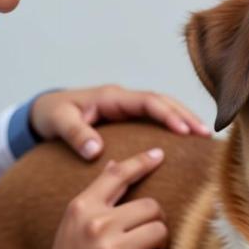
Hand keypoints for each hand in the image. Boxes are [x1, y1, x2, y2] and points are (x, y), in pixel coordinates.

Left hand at [29, 84, 209, 159]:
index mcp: (111, 97)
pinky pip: (156, 117)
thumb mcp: (58, 123)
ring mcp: (127, 106)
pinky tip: (187, 139)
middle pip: (163, 101)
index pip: (148, 102)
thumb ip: (75, 134)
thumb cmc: (51, 116)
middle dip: (186, 115)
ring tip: (204, 136)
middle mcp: (123, 98)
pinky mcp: (128, 116)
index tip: (185, 132)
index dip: (168, 115)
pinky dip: (174, 124)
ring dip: (184, 118)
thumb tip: (95, 151)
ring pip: (163, 107)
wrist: (43, 111)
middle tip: (206, 134)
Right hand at [37, 148, 168, 248]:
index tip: (160, 154)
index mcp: (82, 208)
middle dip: (154, 221)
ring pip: (160, 232)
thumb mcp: (72, 226)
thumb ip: (96, 198)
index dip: (142, 161)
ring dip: (158, 246)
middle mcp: (97, 225)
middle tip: (145, 238)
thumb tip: (113, 164)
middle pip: (152, 206)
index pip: (117, 174)